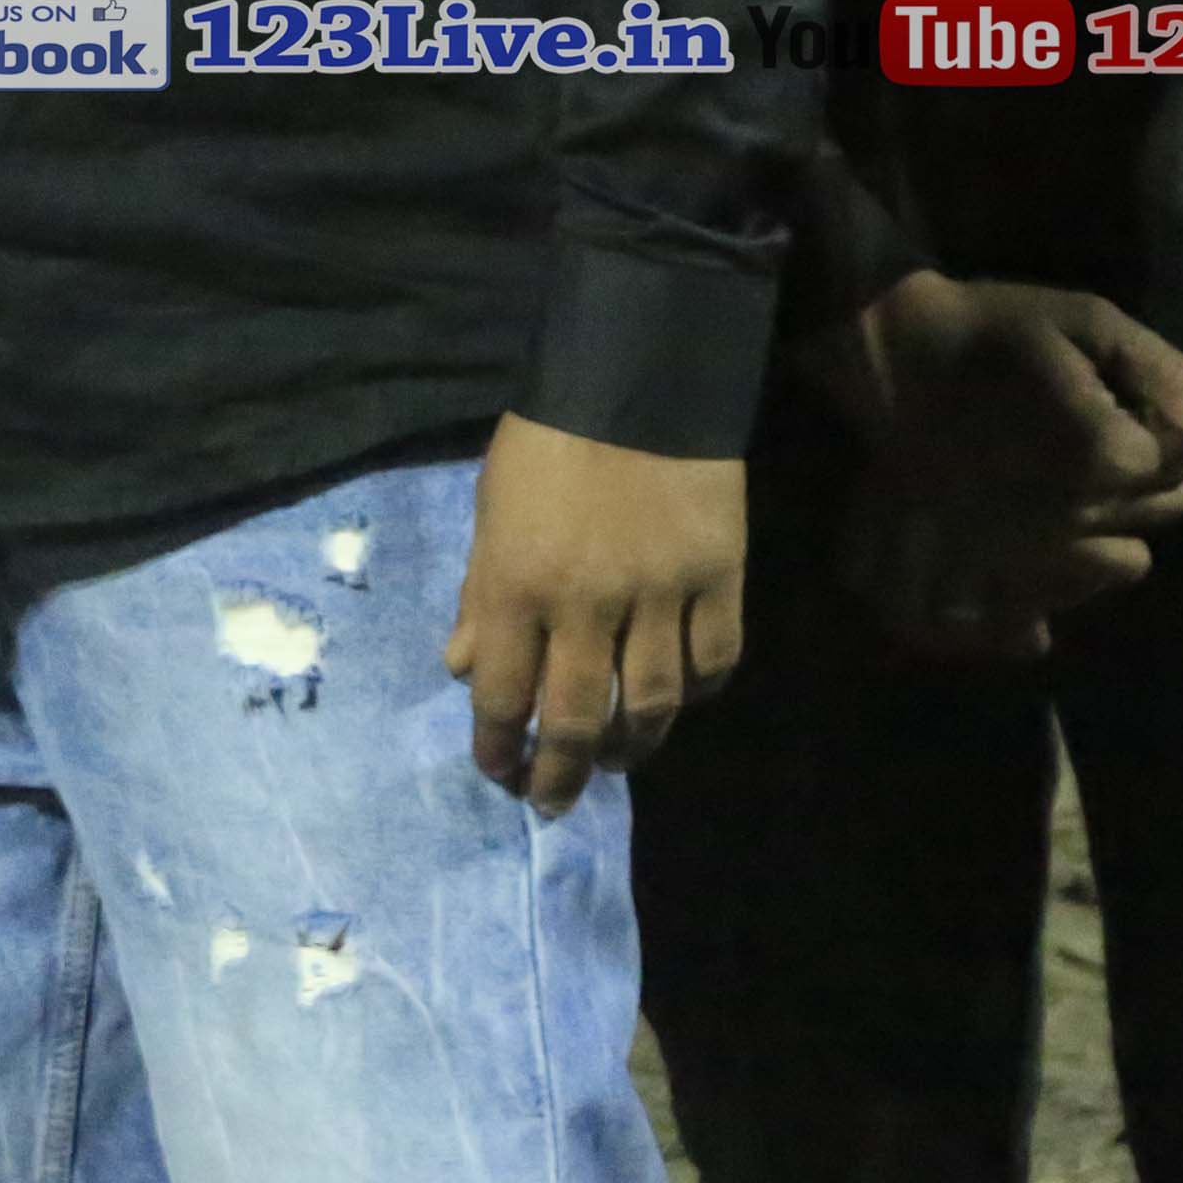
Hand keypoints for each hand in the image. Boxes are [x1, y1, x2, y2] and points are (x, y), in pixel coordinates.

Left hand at [446, 413, 745, 814]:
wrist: (638, 380)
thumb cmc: (547, 444)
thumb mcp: (491, 513)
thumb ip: (479, 596)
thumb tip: (462, 671)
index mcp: (517, 583)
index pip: (501, 693)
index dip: (496, 744)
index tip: (498, 773)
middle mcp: (586, 603)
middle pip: (575, 717)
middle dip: (558, 773)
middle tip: (551, 802)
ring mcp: (660, 595)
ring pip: (651, 704)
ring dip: (629, 746)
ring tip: (613, 761)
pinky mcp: (720, 579)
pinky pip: (712, 662)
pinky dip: (695, 694)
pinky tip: (676, 703)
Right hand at [838, 272, 1182, 658]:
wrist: (886, 350)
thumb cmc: (990, 328)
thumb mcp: (1083, 320)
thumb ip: (1162, 371)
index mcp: (1101, 454)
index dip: (1168, 425)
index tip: (1128, 399)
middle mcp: (1073, 511)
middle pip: (1165, 510)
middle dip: (1150, 475)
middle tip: (1099, 434)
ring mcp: (1030, 541)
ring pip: (1127, 558)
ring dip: (1118, 523)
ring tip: (1072, 481)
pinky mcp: (988, 559)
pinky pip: (1055, 605)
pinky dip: (1061, 590)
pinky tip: (1044, 554)